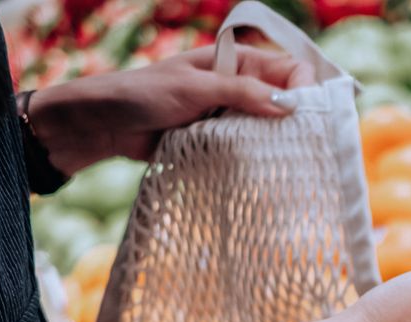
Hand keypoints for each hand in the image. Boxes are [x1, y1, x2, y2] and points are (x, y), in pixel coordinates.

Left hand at [28, 45, 314, 174]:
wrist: (102, 125)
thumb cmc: (142, 95)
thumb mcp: (194, 88)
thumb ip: (241, 93)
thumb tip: (289, 106)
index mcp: (233, 61)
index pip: (286, 68)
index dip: (303, 87)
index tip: (308, 113)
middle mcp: (235, 86)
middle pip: (282, 100)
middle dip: (296, 119)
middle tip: (309, 144)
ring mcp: (226, 115)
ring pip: (266, 128)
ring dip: (276, 142)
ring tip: (291, 161)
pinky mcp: (215, 141)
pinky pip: (245, 149)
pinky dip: (255, 159)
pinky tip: (265, 171)